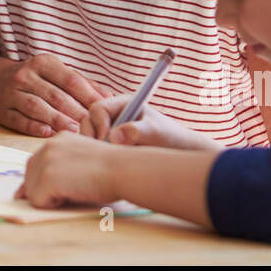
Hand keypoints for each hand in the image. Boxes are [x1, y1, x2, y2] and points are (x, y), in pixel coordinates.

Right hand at [0, 53, 104, 137]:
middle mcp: (25, 75)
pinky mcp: (1, 110)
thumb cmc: (36, 79)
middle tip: (94, 127)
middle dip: (76, 112)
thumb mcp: (56, 72)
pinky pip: (19, 120)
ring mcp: (11, 93)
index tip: (104, 111)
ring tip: (75, 132)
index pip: (70, 80)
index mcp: (43, 62)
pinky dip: (34, 127)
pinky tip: (48, 133)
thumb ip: (83, 84)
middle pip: (56, 96)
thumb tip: (111, 97)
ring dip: (58, 121)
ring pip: (37, 108)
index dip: (89, 96)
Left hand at [15, 133, 120, 207]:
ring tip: (73, 192)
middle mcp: (48, 146)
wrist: (123, 169)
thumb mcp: (82, 162)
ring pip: (31, 190)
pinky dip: (52, 205)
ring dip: (48, 198)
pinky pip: (37, 201)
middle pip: (29, 176)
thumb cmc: (111, 170)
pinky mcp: (47, 177)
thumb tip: (29, 190)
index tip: (57, 188)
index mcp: (58, 140)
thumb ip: (61, 167)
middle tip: (69, 191)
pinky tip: (72, 196)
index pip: (36, 163)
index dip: (43, 180)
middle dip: (42, 189)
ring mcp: (46, 160)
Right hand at [82, 95, 223, 150]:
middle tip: (101, 155)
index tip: (106, 141)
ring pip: (89, 136)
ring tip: (108, 161)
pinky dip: (97, 156)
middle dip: (92, 137)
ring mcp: (110, 130)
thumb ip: (137, 132)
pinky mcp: (109, 145)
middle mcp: (114, 115)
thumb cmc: (171, 138)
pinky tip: (108, 166)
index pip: (98, 108)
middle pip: (89, 121)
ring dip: (93, 148)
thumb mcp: (156, 133)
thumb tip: (115, 137)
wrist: (181, 154)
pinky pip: (94, 148)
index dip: (98, 123)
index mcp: (123, 104)